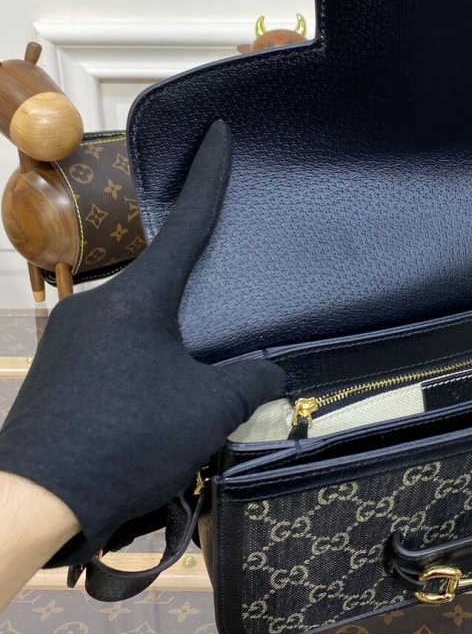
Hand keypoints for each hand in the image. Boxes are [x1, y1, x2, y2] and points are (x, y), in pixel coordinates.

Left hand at [0, 121, 284, 566]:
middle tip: (216, 342)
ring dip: (165, 344)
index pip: (187, 224)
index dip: (209, 176)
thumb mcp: (209, 411)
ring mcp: (69, 333)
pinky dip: (138, 363)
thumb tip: (275, 369)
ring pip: (137, 320)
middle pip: (163, 283)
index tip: (218, 133)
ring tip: (181, 394)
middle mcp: (98, 302)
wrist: (34, 500)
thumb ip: (253, 380)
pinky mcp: (54, 365)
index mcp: (139, 298)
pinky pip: (111, 347)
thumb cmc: (128, 442)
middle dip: (193, 303)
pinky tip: (147, 406)